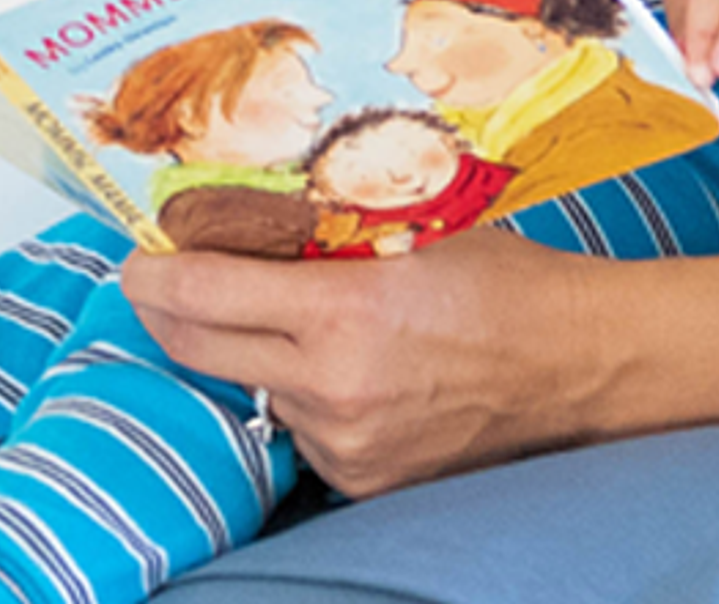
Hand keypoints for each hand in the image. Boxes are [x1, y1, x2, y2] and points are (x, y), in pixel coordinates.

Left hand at [123, 227, 601, 495]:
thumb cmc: (512, 288)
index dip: (155, 274)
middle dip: (169, 314)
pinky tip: (353, 374)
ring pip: (260, 391)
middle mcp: (333, 385)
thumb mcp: (415, 239)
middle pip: (202, 350)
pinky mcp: (365, 480)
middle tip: (157, 286)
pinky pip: (306, 431)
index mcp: (344, 311)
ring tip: (307, 328)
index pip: (206, 295)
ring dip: (260, 359)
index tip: (137, 260)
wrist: (582, 365)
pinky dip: (311, 400)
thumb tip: (262, 237)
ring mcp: (346, 442)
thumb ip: (332, 251)